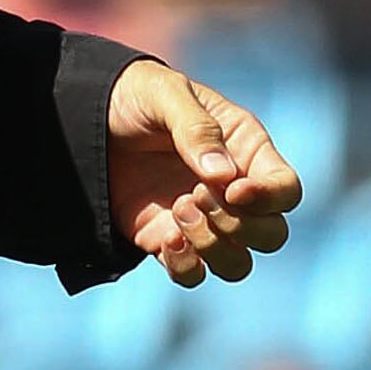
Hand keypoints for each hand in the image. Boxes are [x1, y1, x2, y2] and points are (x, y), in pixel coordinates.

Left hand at [105, 60, 299, 286]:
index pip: (286, 190)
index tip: (232, 190)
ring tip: (178, 210)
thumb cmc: (134, 96)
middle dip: (239, 226)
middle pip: (272, 235)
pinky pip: (194, 275)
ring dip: (214, 248)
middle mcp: (232, 191)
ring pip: (238, 264)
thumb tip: (223, 176)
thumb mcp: (165, 94)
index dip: (269, 198)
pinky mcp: (168, 241)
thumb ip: (197, 129)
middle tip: (194, 196)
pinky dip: (185, 267)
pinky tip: (165, 239)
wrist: (84, 118)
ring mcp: (203, 221)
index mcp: (246, 150)